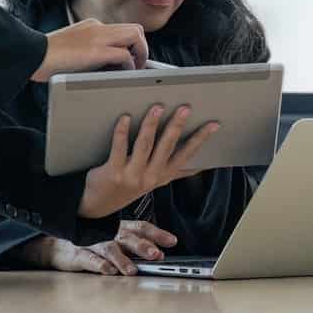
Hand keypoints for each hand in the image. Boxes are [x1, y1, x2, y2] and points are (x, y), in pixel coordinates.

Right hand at [25, 219, 181, 275]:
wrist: (60, 242)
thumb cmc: (94, 239)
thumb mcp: (117, 238)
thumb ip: (137, 243)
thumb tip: (161, 252)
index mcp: (120, 228)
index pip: (142, 227)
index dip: (157, 234)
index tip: (172, 241)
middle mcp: (110, 234)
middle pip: (129, 238)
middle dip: (144, 246)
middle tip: (156, 255)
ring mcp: (94, 243)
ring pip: (111, 250)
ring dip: (123, 260)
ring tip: (133, 270)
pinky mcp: (79, 254)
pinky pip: (90, 259)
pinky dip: (100, 265)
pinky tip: (108, 271)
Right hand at [34, 19, 148, 82]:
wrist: (29, 54)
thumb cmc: (45, 57)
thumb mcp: (71, 48)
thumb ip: (88, 51)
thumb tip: (102, 66)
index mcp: (92, 26)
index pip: (122, 30)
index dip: (131, 45)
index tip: (130, 60)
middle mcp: (98, 27)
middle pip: (135, 29)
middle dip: (141, 48)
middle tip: (137, 65)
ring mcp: (97, 37)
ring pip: (136, 35)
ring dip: (140, 53)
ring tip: (135, 70)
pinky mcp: (95, 51)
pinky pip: (124, 54)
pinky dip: (129, 64)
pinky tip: (122, 74)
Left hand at [78, 105, 218, 218]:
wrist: (99, 204)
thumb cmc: (128, 187)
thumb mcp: (156, 182)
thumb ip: (176, 173)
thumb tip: (199, 168)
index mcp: (163, 175)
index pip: (186, 155)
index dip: (200, 139)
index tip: (213, 125)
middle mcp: (151, 176)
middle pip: (166, 146)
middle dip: (176, 126)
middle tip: (185, 108)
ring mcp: (132, 174)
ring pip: (145, 144)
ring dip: (152, 124)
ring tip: (157, 107)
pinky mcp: (114, 171)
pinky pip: (119, 148)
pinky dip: (122, 131)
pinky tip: (125, 117)